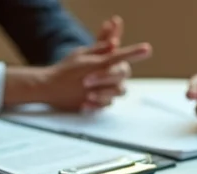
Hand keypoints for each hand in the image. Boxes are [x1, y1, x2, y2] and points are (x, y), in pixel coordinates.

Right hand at [34, 21, 151, 111]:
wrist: (49, 88)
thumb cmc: (65, 69)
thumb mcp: (81, 53)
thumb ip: (99, 49)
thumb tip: (115, 45)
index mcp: (97, 64)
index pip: (120, 56)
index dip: (135, 52)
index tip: (147, 49)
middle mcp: (98, 79)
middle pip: (122, 75)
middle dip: (116, 73)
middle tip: (107, 72)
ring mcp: (96, 93)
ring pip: (119, 91)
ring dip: (112, 88)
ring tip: (98, 87)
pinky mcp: (93, 105)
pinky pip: (108, 104)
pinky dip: (103, 100)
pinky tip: (92, 97)